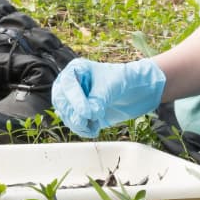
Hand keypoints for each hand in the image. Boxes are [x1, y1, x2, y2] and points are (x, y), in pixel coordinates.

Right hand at [50, 57, 165, 137]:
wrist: (137, 90)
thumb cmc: (124, 79)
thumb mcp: (111, 86)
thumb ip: (98, 99)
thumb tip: (89, 115)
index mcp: (76, 69)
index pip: (68, 86)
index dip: (75, 101)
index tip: (87, 113)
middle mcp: (71, 84)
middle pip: (61, 101)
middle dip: (74, 114)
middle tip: (87, 122)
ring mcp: (74, 99)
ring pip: (66, 115)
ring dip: (78, 124)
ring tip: (94, 126)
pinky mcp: (80, 114)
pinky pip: (73, 124)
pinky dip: (82, 130)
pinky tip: (94, 129)